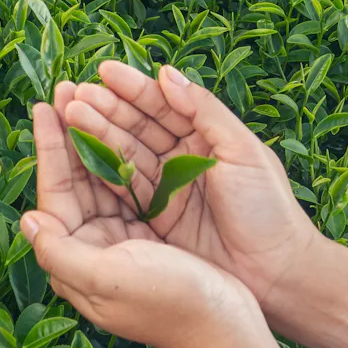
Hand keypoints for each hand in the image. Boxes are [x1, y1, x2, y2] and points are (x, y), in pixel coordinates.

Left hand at [20, 91, 259, 347]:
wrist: (228, 328)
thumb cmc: (169, 302)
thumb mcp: (107, 279)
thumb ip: (59, 253)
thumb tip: (26, 219)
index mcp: (77, 260)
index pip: (55, 194)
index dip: (48, 148)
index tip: (44, 107)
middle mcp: (93, 248)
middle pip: (75, 180)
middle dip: (70, 133)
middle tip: (65, 88)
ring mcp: (122, 240)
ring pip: (101, 177)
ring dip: (95, 137)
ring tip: (88, 97)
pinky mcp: (150, 234)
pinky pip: (130, 185)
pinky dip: (123, 155)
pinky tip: (123, 128)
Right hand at [59, 61, 318, 314]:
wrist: (278, 275)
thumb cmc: (268, 209)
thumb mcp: (243, 151)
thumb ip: (204, 110)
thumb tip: (166, 73)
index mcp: (205, 136)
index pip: (162, 105)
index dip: (133, 88)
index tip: (103, 71)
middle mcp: (181, 158)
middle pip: (137, 126)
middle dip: (105, 108)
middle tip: (72, 94)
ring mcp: (166, 189)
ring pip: (125, 154)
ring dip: (96, 133)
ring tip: (68, 113)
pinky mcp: (155, 220)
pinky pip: (123, 189)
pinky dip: (100, 170)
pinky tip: (78, 152)